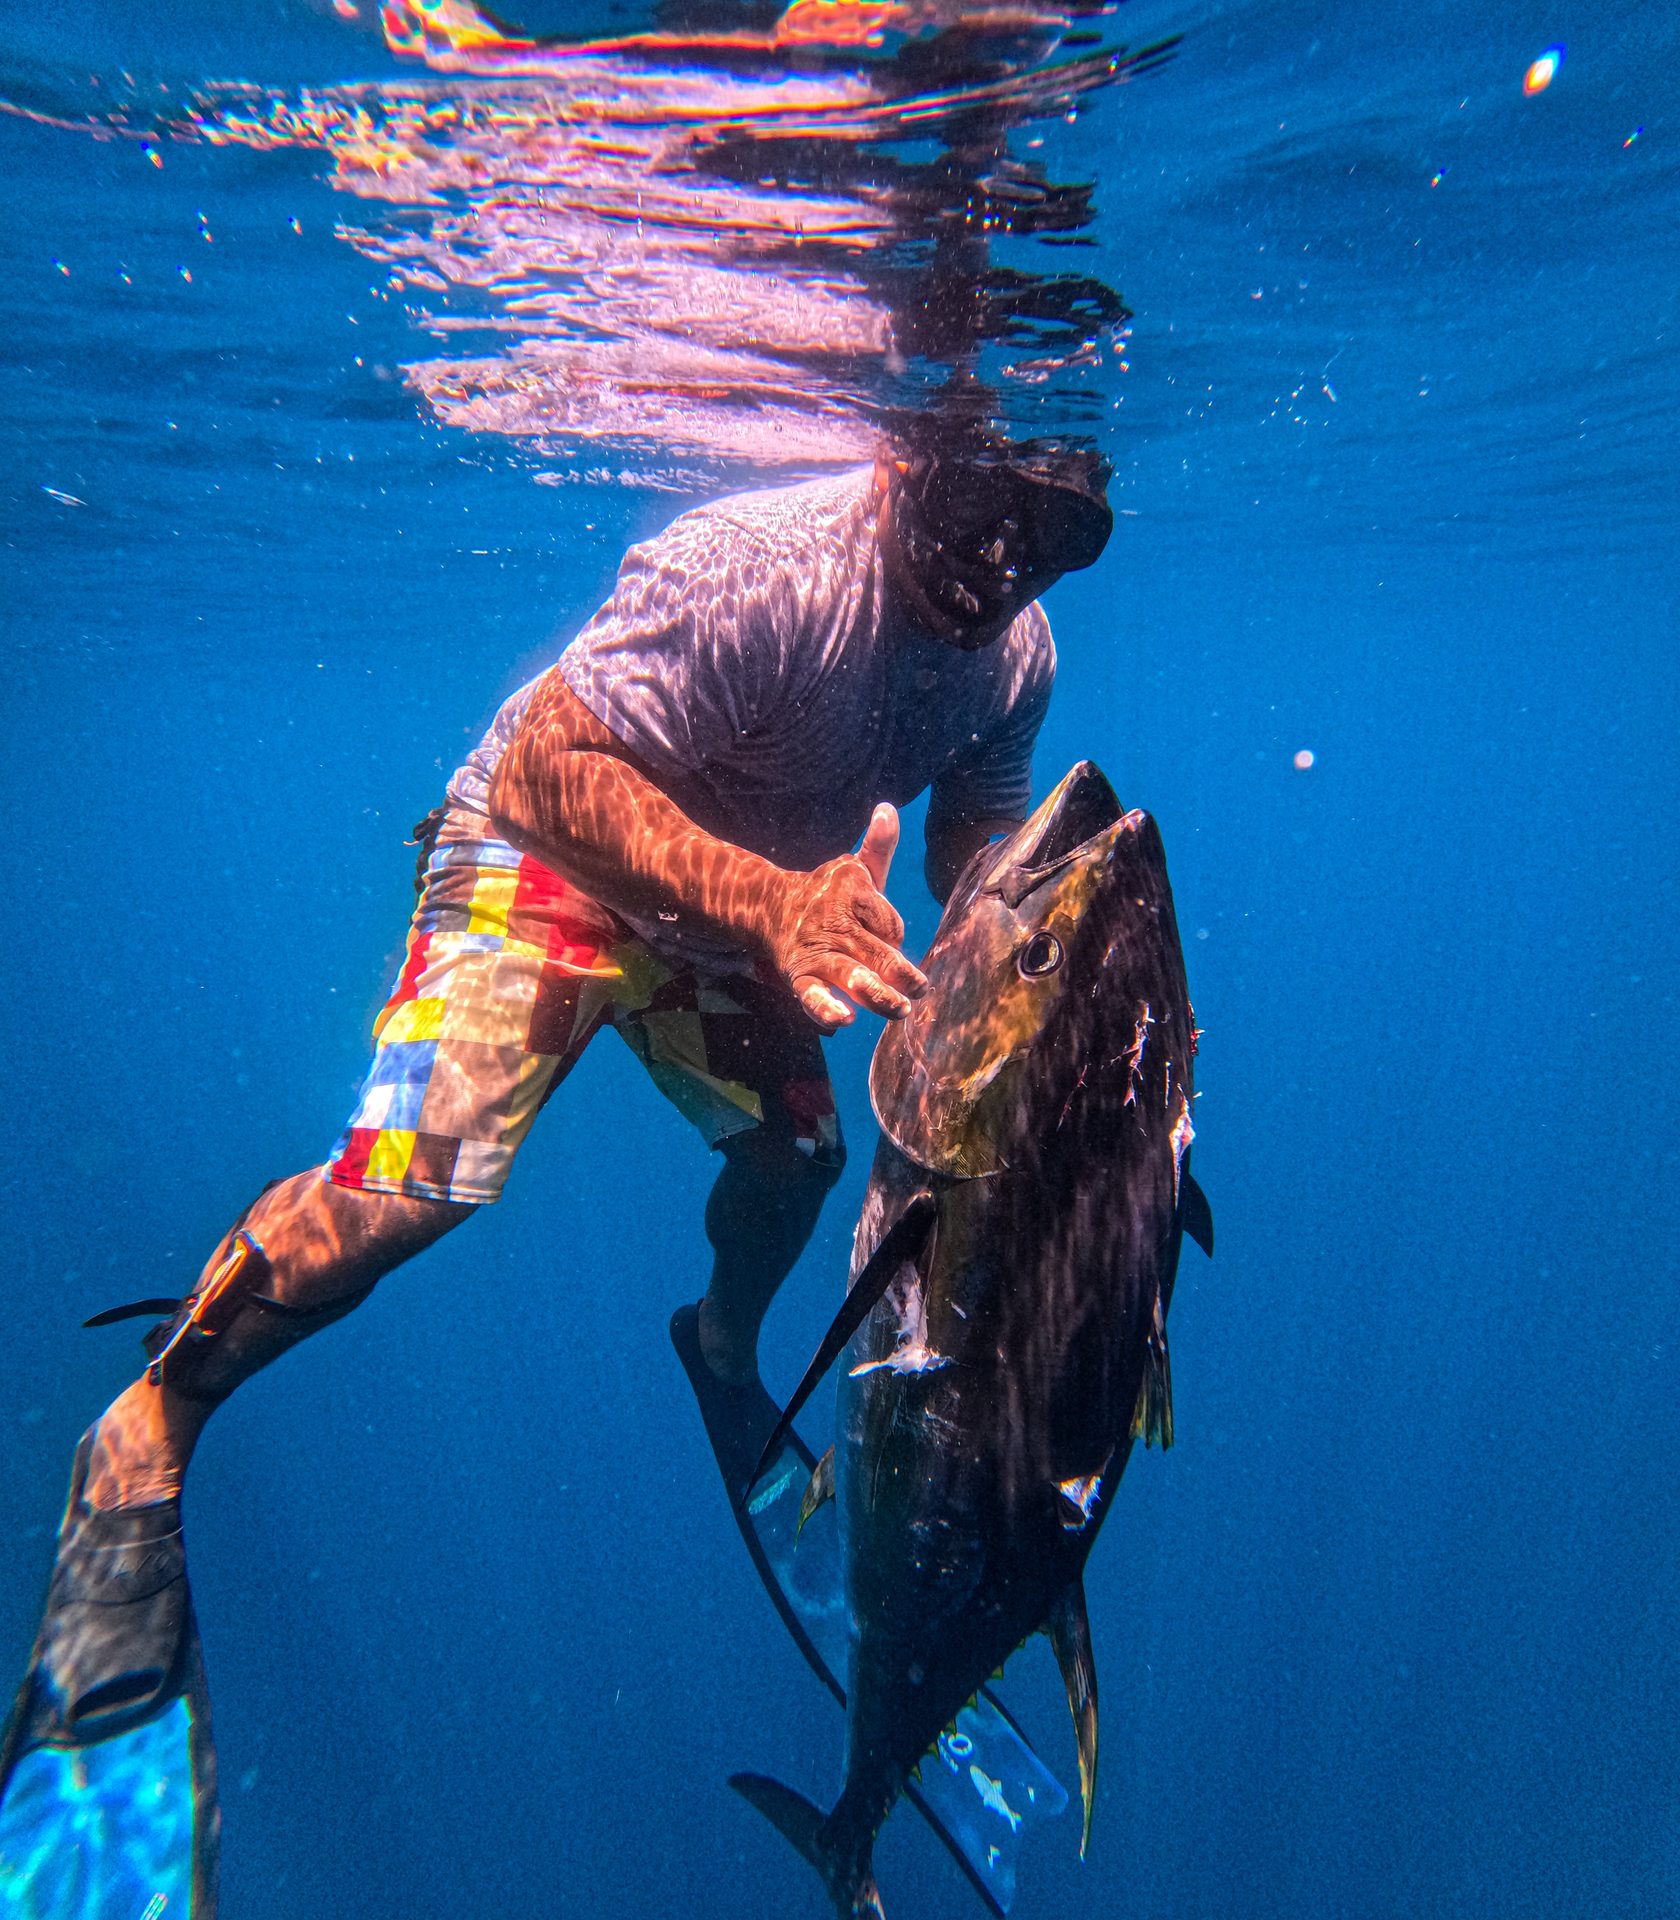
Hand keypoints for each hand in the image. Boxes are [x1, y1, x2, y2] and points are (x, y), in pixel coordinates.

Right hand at [762, 805, 928, 1031]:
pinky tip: (844, 1021)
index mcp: (852, 894)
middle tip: (920, 989)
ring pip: (849, 974)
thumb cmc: (828, 893)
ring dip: (874, 992)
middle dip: (898, 971)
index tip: (889, 937)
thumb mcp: (855, 869)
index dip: (893, 932)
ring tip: (899, 1008)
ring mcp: (818, 952)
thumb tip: (888, 809)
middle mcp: (836, 923)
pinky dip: (825, 1008)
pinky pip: (812, 995)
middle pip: (875, 949)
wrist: (771, 908)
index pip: (888, 922)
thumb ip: (877, 846)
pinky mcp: (801, 976)